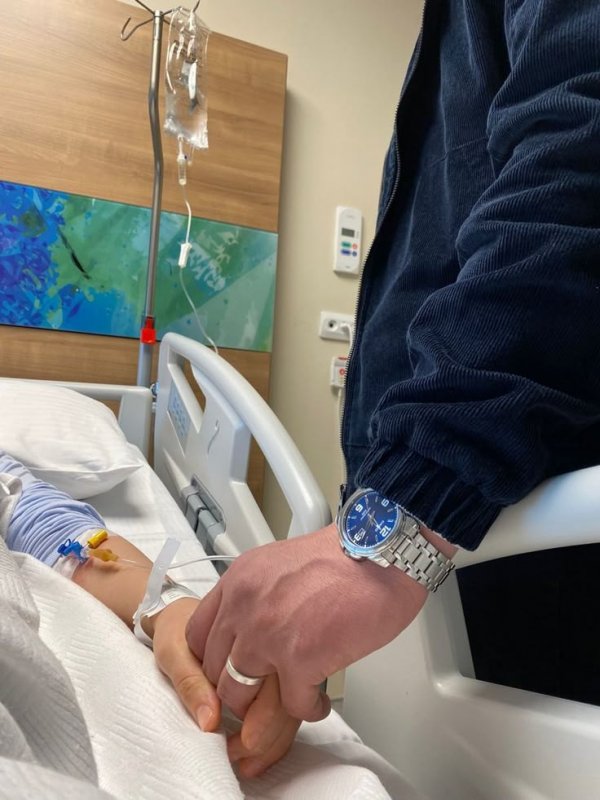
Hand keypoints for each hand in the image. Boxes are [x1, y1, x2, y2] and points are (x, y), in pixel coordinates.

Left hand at [153, 598, 298, 775]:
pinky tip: (260, 748)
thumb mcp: (173, 651)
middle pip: (283, 696)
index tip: (241, 742)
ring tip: (249, 760)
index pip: (266, 682)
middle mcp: (268, 641)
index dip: (257, 718)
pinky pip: (286, 704)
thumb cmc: (176, 627)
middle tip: (240, 756)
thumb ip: (192, 683)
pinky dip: (277, 731)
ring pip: (290, 704)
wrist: (179, 610)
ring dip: (274, 739)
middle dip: (267, 737)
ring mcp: (276, 656)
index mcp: (246, 629)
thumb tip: (210, 721)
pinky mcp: (276, 670)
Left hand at [185, 523, 431, 721]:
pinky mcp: (300, 661)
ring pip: (239, 695)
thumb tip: (256, 622)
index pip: (196, 633)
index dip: (211, 657)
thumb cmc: (346, 554)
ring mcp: (268, 636)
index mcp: (239, 581)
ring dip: (262, 707)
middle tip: (257, 693)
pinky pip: (291, 706)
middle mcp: (245, 607)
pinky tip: (318, 701)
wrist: (381, 552)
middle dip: (235, 687)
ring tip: (285, 699)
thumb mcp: (280, 563)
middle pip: (213, 669)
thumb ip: (259, 593)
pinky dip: (307, 709)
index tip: (227, 667)